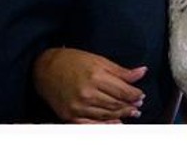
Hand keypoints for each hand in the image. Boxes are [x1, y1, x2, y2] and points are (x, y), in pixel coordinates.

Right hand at [33, 47, 147, 122]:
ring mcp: (78, 107)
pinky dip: (106, 125)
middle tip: (139, 105)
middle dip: (130, 105)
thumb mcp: (98, 60)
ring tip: (131, 113)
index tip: (141, 95)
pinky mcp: (70, 116)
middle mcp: (87, 93)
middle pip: (116, 104)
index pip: (123, 90)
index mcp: (96, 76)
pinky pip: (92, 125)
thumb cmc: (71, 61)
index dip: (135, 94)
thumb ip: (120, 70)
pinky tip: (116, 123)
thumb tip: (142, 72)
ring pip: (107, 115)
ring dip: (122, 115)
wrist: (44, 69)